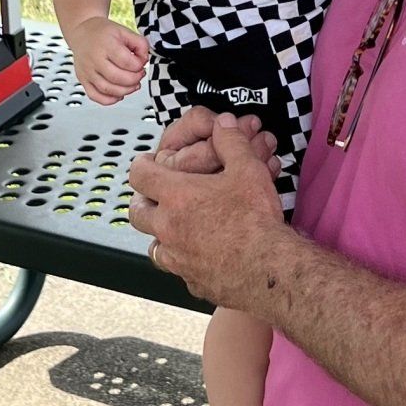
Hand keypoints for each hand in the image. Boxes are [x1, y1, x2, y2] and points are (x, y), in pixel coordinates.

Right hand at [71, 16, 148, 104]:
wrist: (82, 32)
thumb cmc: (103, 33)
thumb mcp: (124, 31)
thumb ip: (140, 44)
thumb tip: (144, 60)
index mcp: (105, 45)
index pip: (126, 62)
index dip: (139, 65)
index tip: (141, 63)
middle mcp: (94, 59)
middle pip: (117, 78)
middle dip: (134, 79)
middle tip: (139, 74)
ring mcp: (87, 72)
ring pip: (108, 89)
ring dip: (126, 91)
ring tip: (132, 84)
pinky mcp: (83, 80)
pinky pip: (95, 96)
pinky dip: (110, 99)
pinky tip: (119, 93)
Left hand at [128, 114, 287, 305]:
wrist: (268, 268)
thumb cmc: (256, 219)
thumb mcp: (248, 170)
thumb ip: (231, 142)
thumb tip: (222, 123)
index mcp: (176, 196)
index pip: (139, 174)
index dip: (141, 165)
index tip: (147, 163)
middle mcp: (168, 228)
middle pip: (137, 213)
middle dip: (143, 203)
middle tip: (155, 197)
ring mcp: (177, 258)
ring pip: (154, 246)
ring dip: (161, 235)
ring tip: (177, 229)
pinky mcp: (191, 281)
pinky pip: (179, 269)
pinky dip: (185, 260)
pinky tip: (202, 255)